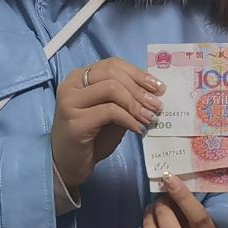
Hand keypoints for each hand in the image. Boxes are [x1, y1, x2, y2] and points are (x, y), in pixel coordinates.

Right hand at [52, 58, 162, 193]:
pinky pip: (109, 111)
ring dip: (136, 104)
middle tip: (157, 105)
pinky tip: (138, 128)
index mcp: (79, 77)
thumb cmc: (91, 138)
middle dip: (140, 89)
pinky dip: (128, 118)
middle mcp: (71, 85)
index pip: (112, 64)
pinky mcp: (75, 121)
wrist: (68, 164)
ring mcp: (70, 102)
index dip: (138, 74)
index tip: (158, 88)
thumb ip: (126, 99)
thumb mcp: (111, 113)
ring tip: (149, 118)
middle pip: (112, 74)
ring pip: (111, 89)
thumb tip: (154, 92)